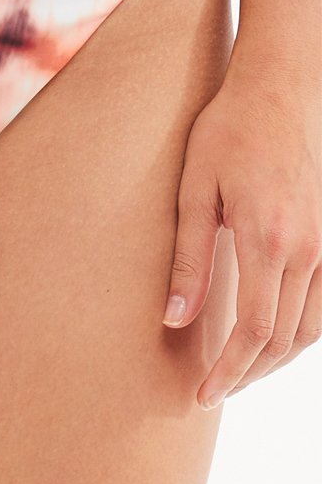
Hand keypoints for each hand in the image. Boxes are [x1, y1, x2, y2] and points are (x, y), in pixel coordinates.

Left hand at [162, 74, 320, 407]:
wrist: (281, 88)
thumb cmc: (228, 131)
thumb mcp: (194, 190)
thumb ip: (188, 259)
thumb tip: (174, 319)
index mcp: (268, 239)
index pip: (255, 331)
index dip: (229, 371)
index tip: (203, 395)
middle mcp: (309, 248)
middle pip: (285, 339)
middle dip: (248, 373)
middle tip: (213, 391)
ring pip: (313, 328)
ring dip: (277, 359)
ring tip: (240, 371)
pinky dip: (303, 331)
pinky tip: (275, 336)